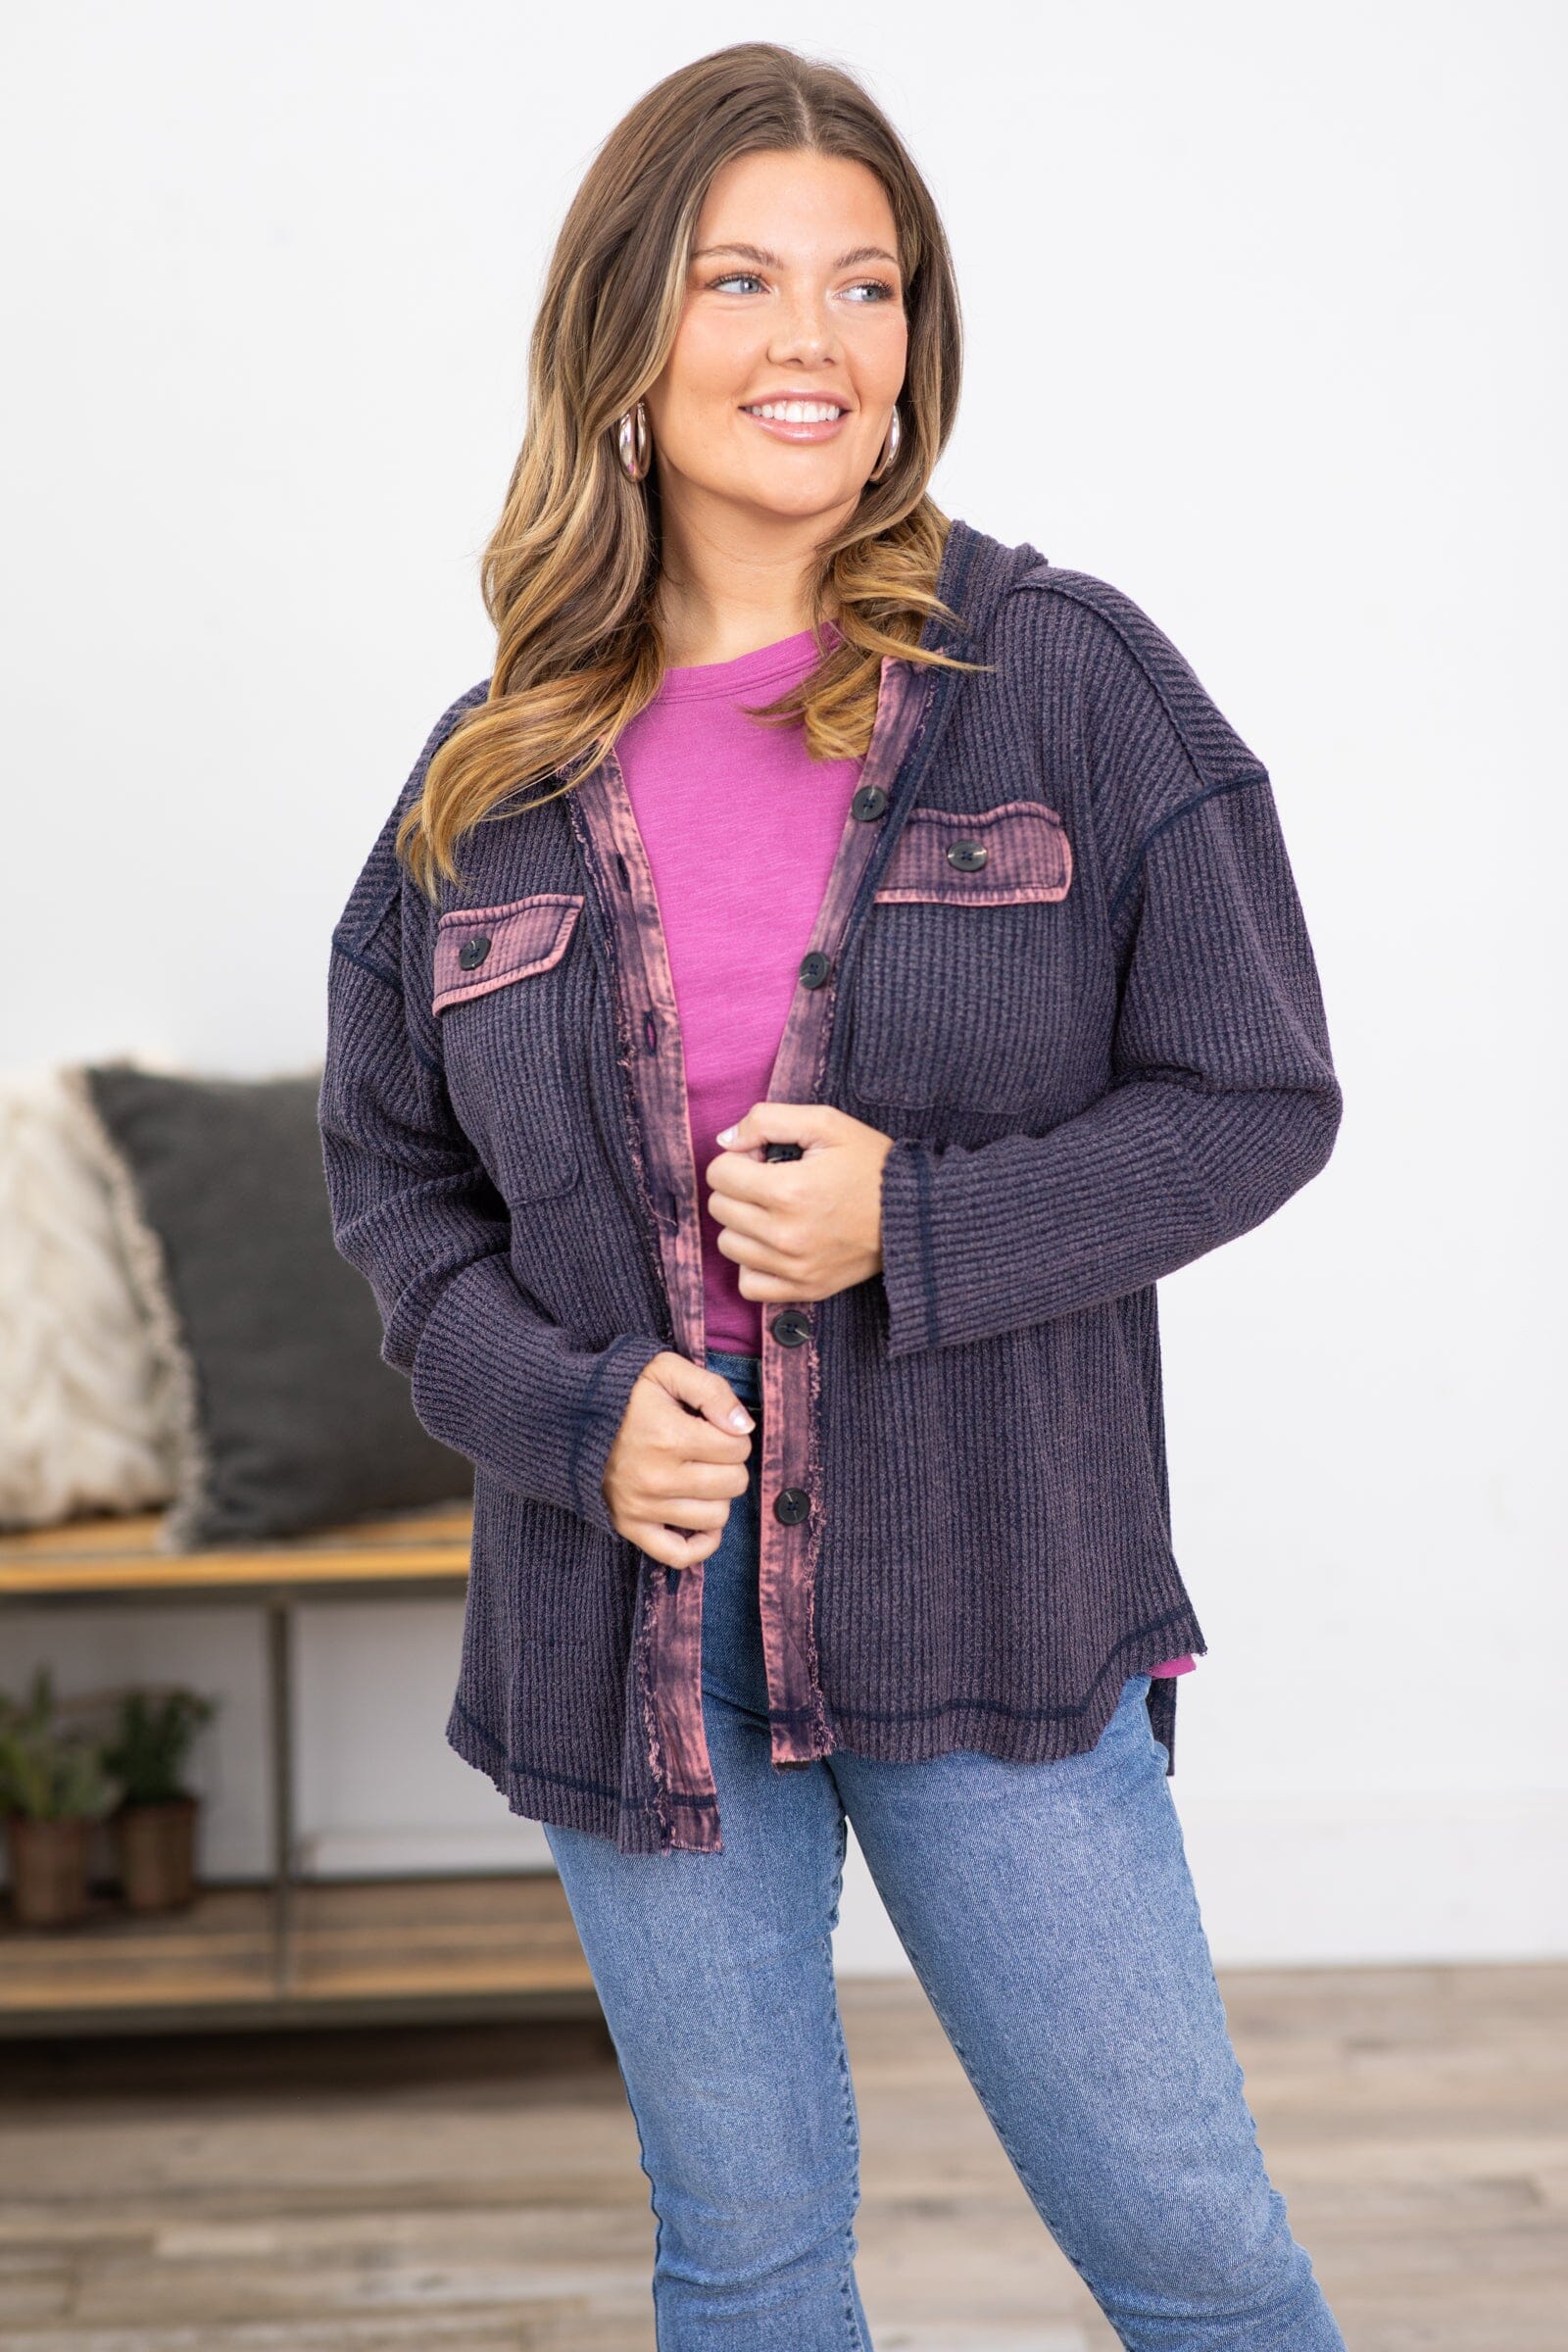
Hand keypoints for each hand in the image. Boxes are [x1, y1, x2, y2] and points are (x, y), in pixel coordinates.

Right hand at [601, 1351, 754, 1568]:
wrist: (568, 1416)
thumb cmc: (625, 1392)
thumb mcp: (666, 1370)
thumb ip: (712, 1391)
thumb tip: (744, 1427)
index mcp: (669, 1436)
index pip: (738, 1447)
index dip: (734, 1433)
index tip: (713, 1425)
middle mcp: (657, 1478)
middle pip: (733, 1483)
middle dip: (729, 1463)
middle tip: (707, 1449)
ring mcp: (643, 1507)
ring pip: (716, 1517)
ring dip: (716, 1496)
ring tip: (697, 1475)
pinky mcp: (630, 1526)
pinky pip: (680, 1555)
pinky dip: (701, 1543)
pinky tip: (701, 1519)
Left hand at [704, 1102, 893, 1303]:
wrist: (914, 1214)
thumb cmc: (871, 1164)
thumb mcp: (826, 1123)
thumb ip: (767, 1120)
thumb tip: (726, 1141)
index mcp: (787, 1190)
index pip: (720, 1173)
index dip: (740, 1158)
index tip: (766, 1159)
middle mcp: (785, 1235)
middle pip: (720, 1208)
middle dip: (739, 1188)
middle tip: (773, 1182)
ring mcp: (793, 1268)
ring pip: (729, 1245)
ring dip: (743, 1225)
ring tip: (776, 1212)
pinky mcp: (803, 1289)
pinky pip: (748, 1284)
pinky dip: (754, 1264)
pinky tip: (774, 1245)